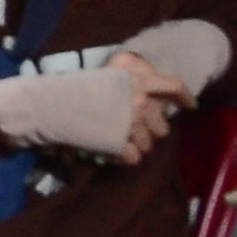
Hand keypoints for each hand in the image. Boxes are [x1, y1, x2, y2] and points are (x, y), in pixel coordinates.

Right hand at [0, 55, 185, 162]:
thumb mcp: (104, 77)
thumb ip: (128, 86)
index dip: (185, 97)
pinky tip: (111, 152)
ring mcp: (131, 124)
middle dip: (150, 130)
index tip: (190, 106)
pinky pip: (135, 158)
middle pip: (162, 125)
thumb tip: (145, 101)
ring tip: (116, 141)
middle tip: (132, 130)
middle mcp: (139, 101)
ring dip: (136, 145)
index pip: (174, 86)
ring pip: (149, 145)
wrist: (47, 105)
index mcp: (136, 80)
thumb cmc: (69, 89)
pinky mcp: (119, 144)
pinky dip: (124, 158)